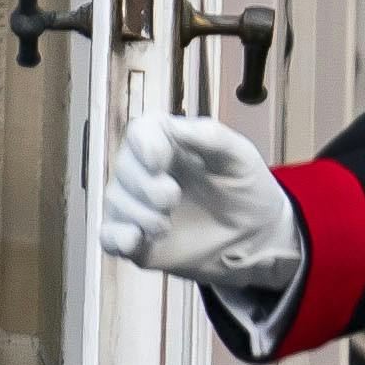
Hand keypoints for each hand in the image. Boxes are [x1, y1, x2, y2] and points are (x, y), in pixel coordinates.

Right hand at [100, 114, 301, 289]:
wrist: (256, 236)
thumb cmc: (247, 189)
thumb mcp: (240, 157)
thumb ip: (211, 136)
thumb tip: (176, 124)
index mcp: (171, 144)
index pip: (140, 131)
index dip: (143, 145)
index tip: (160, 162)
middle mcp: (147, 171)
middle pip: (123, 166)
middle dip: (147, 187)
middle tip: (174, 199)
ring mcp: (139, 204)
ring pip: (115, 201)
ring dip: (141, 215)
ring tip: (167, 226)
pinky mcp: (137, 237)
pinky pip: (108, 236)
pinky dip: (116, 238)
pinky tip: (135, 240)